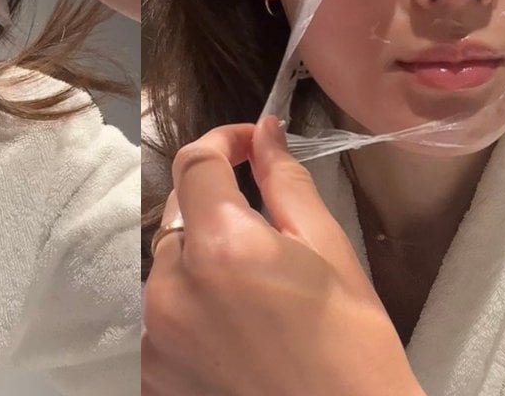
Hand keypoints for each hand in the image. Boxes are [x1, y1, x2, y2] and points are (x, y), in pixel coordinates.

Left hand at [142, 116, 423, 395]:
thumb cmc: (354, 350)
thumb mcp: (331, 254)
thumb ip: (286, 184)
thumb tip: (264, 132)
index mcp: (221, 247)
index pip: (196, 162)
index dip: (223, 141)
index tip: (249, 144)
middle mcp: (171, 288)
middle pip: (177, 216)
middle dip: (214, 207)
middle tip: (263, 228)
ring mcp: (154, 336)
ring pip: (165, 267)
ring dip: (199, 261)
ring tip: (251, 290)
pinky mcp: (151, 374)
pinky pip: (158, 316)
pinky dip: (186, 307)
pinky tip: (230, 326)